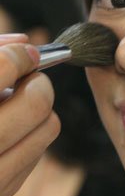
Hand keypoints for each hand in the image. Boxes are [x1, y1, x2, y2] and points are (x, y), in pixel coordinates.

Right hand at [0, 34, 59, 195]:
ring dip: (38, 110)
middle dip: (38, 83)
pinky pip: (38, 152)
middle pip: (36, 102)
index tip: (26, 53)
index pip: (2, 69)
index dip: (20, 56)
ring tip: (12, 107)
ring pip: (48, 127)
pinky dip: (30, 136)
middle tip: (29, 78)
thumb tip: (22, 43)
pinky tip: (6, 133)